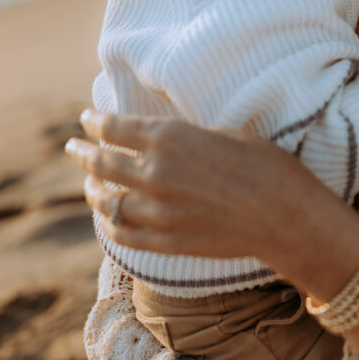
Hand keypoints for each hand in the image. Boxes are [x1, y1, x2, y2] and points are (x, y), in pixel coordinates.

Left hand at [65, 109, 358, 295]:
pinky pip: (123, 235)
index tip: (88, 118)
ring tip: (89, 185)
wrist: (286, 218)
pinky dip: (110, 225)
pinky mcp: (166, 242)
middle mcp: (156, 174)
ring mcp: (158, 212)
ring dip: (94, 191)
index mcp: (172, 138)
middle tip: (72, 147)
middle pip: (103, 163)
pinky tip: (108, 218)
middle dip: (83, 153)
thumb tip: (168, 135)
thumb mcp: (226, 133)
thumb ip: (188, 136)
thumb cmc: (267, 166)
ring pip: (107, 202)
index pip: (116, 128)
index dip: (97, 122)